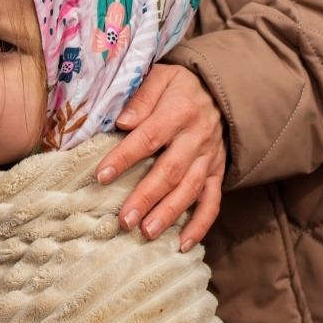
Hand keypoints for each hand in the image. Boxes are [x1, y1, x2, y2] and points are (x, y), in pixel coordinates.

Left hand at [96, 64, 226, 250]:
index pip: (148, 137)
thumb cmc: (180, 87)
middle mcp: (197, 138)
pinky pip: (212, 202)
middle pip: (170, 171)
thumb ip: (142, 96)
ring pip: (189, 190)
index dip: (124, 158)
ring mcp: (209, 158)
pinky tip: (183, 245)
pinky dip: (200, 225)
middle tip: (124, 220)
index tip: (101, 176)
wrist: (221, 91)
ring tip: (146, 233)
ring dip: (168, 214)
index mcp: (179, 111)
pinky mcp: (217, 173)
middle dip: (146, 197)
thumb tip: (122, 121)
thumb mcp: (162, 77)